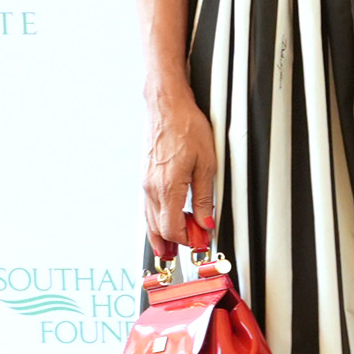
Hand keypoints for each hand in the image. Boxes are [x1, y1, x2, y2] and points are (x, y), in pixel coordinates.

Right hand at [141, 94, 217, 258]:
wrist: (167, 107)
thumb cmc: (187, 128)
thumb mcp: (207, 164)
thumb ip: (205, 198)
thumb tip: (206, 222)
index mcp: (168, 187)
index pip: (172, 228)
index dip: (187, 240)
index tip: (201, 241)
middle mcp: (151, 187)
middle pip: (158, 228)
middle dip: (174, 241)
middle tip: (191, 246)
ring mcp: (145, 182)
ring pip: (149, 219)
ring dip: (162, 234)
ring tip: (173, 246)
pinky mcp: (145, 177)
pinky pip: (148, 206)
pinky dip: (156, 219)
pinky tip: (166, 222)